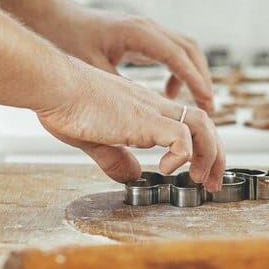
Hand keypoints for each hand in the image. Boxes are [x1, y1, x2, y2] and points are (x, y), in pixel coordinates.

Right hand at [35, 57, 224, 189]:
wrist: (52, 84)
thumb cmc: (64, 104)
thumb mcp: (95, 139)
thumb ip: (115, 158)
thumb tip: (131, 176)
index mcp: (145, 109)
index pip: (188, 123)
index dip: (201, 147)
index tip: (199, 172)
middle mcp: (154, 106)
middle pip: (205, 123)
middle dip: (216, 155)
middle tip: (212, 183)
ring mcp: (151, 110)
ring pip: (202, 125)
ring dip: (209, 155)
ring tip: (200, 179)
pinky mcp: (143, 119)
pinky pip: (180, 136)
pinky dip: (183, 154)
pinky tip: (166, 168)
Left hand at [51, 6, 214, 111]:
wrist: (51, 17)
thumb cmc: (66, 38)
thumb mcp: (90, 69)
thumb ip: (116, 91)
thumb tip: (138, 116)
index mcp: (138, 34)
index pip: (178, 57)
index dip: (195, 82)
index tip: (207, 104)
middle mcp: (148, 28)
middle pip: (190, 50)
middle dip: (202, 79)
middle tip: (208, 108)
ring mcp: (146, 31)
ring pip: (184, 50)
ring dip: (193, 75)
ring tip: (196, 104)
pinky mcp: (142, 37)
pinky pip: (171, 52)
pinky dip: (178, 72)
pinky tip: (167, 93)